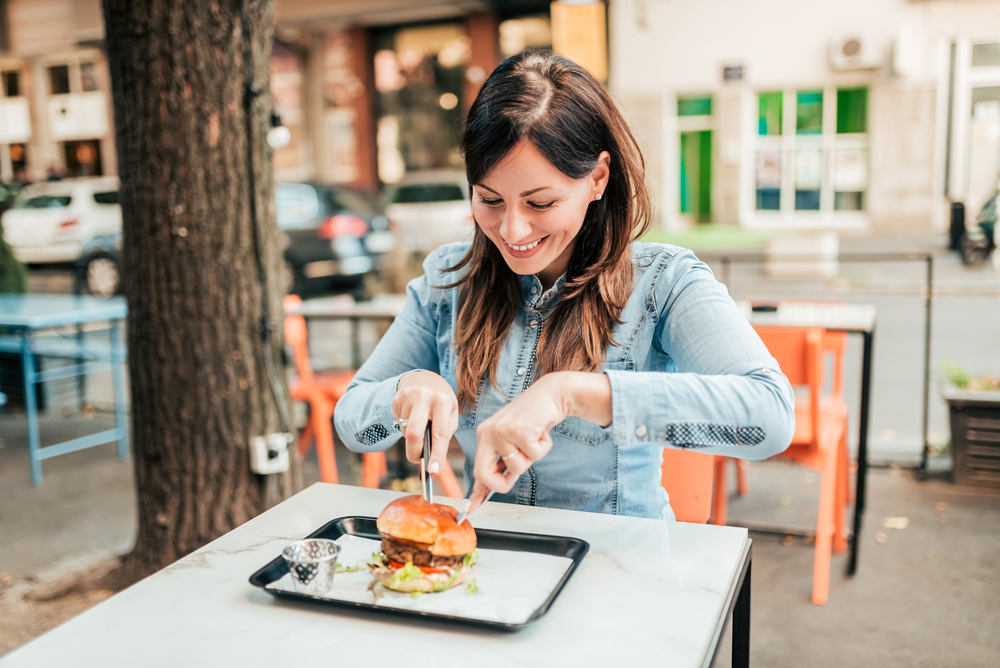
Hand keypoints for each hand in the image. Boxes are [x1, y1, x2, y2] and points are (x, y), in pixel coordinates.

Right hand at [392, 370, 457, 477]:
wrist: (424, 378)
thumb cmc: (442, 400)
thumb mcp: (451, 413)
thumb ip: (444, 433)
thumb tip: (433, 458)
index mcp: (442, 401)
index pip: (439, 433)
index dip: (436, 454)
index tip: (433, 471)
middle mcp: (424, 396)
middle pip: (414, 433)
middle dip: (414, 452)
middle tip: (418, 460)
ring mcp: (407, 396)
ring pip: (405, 431)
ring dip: (412, 438)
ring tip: (421, 427)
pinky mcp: (396, 399)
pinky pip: (399, 423)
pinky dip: (406, 427)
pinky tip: (413, 417)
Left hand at [467, 371, 611, 512]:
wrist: (550, 395)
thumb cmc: (533, 420)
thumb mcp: (513, 441)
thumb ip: (503, 462)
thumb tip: (494, 487)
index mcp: (484, 436)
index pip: (478, 469)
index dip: (476, 492)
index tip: (472, 508)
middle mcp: (488, 433)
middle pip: (485, 475)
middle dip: (503, 484)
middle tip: (515, 476)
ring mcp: (502, 431)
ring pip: (517, 467)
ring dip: (532, 457)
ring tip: (533, 438)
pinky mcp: (519, 430)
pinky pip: (534, 455)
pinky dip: (543, 447)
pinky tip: (541, 432)